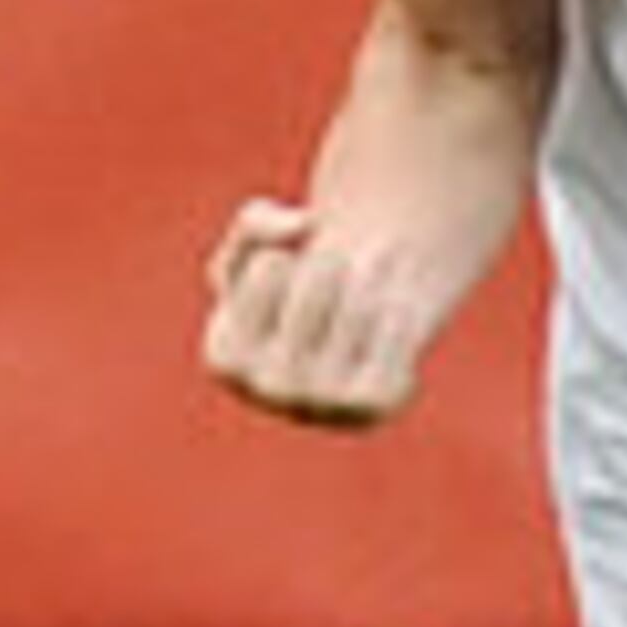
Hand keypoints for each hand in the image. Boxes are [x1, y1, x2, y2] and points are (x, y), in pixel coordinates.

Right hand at [199, 197, 432, 427]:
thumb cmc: (297, 289)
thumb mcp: (255, 249)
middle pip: (322, 278)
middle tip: (341, 273)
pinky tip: (394, 315)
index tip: (289, 276)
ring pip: (362, 305)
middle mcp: (267, 388)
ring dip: (375, 276)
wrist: (360, 331)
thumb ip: (255, 222)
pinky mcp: (374, 404)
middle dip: (338, 261)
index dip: (289, 256)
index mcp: (224, 357)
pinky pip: (397, 329)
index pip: (272, 264)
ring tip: (370, 284)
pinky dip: (401, 306)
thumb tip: (302, 225)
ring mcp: (322, 404)